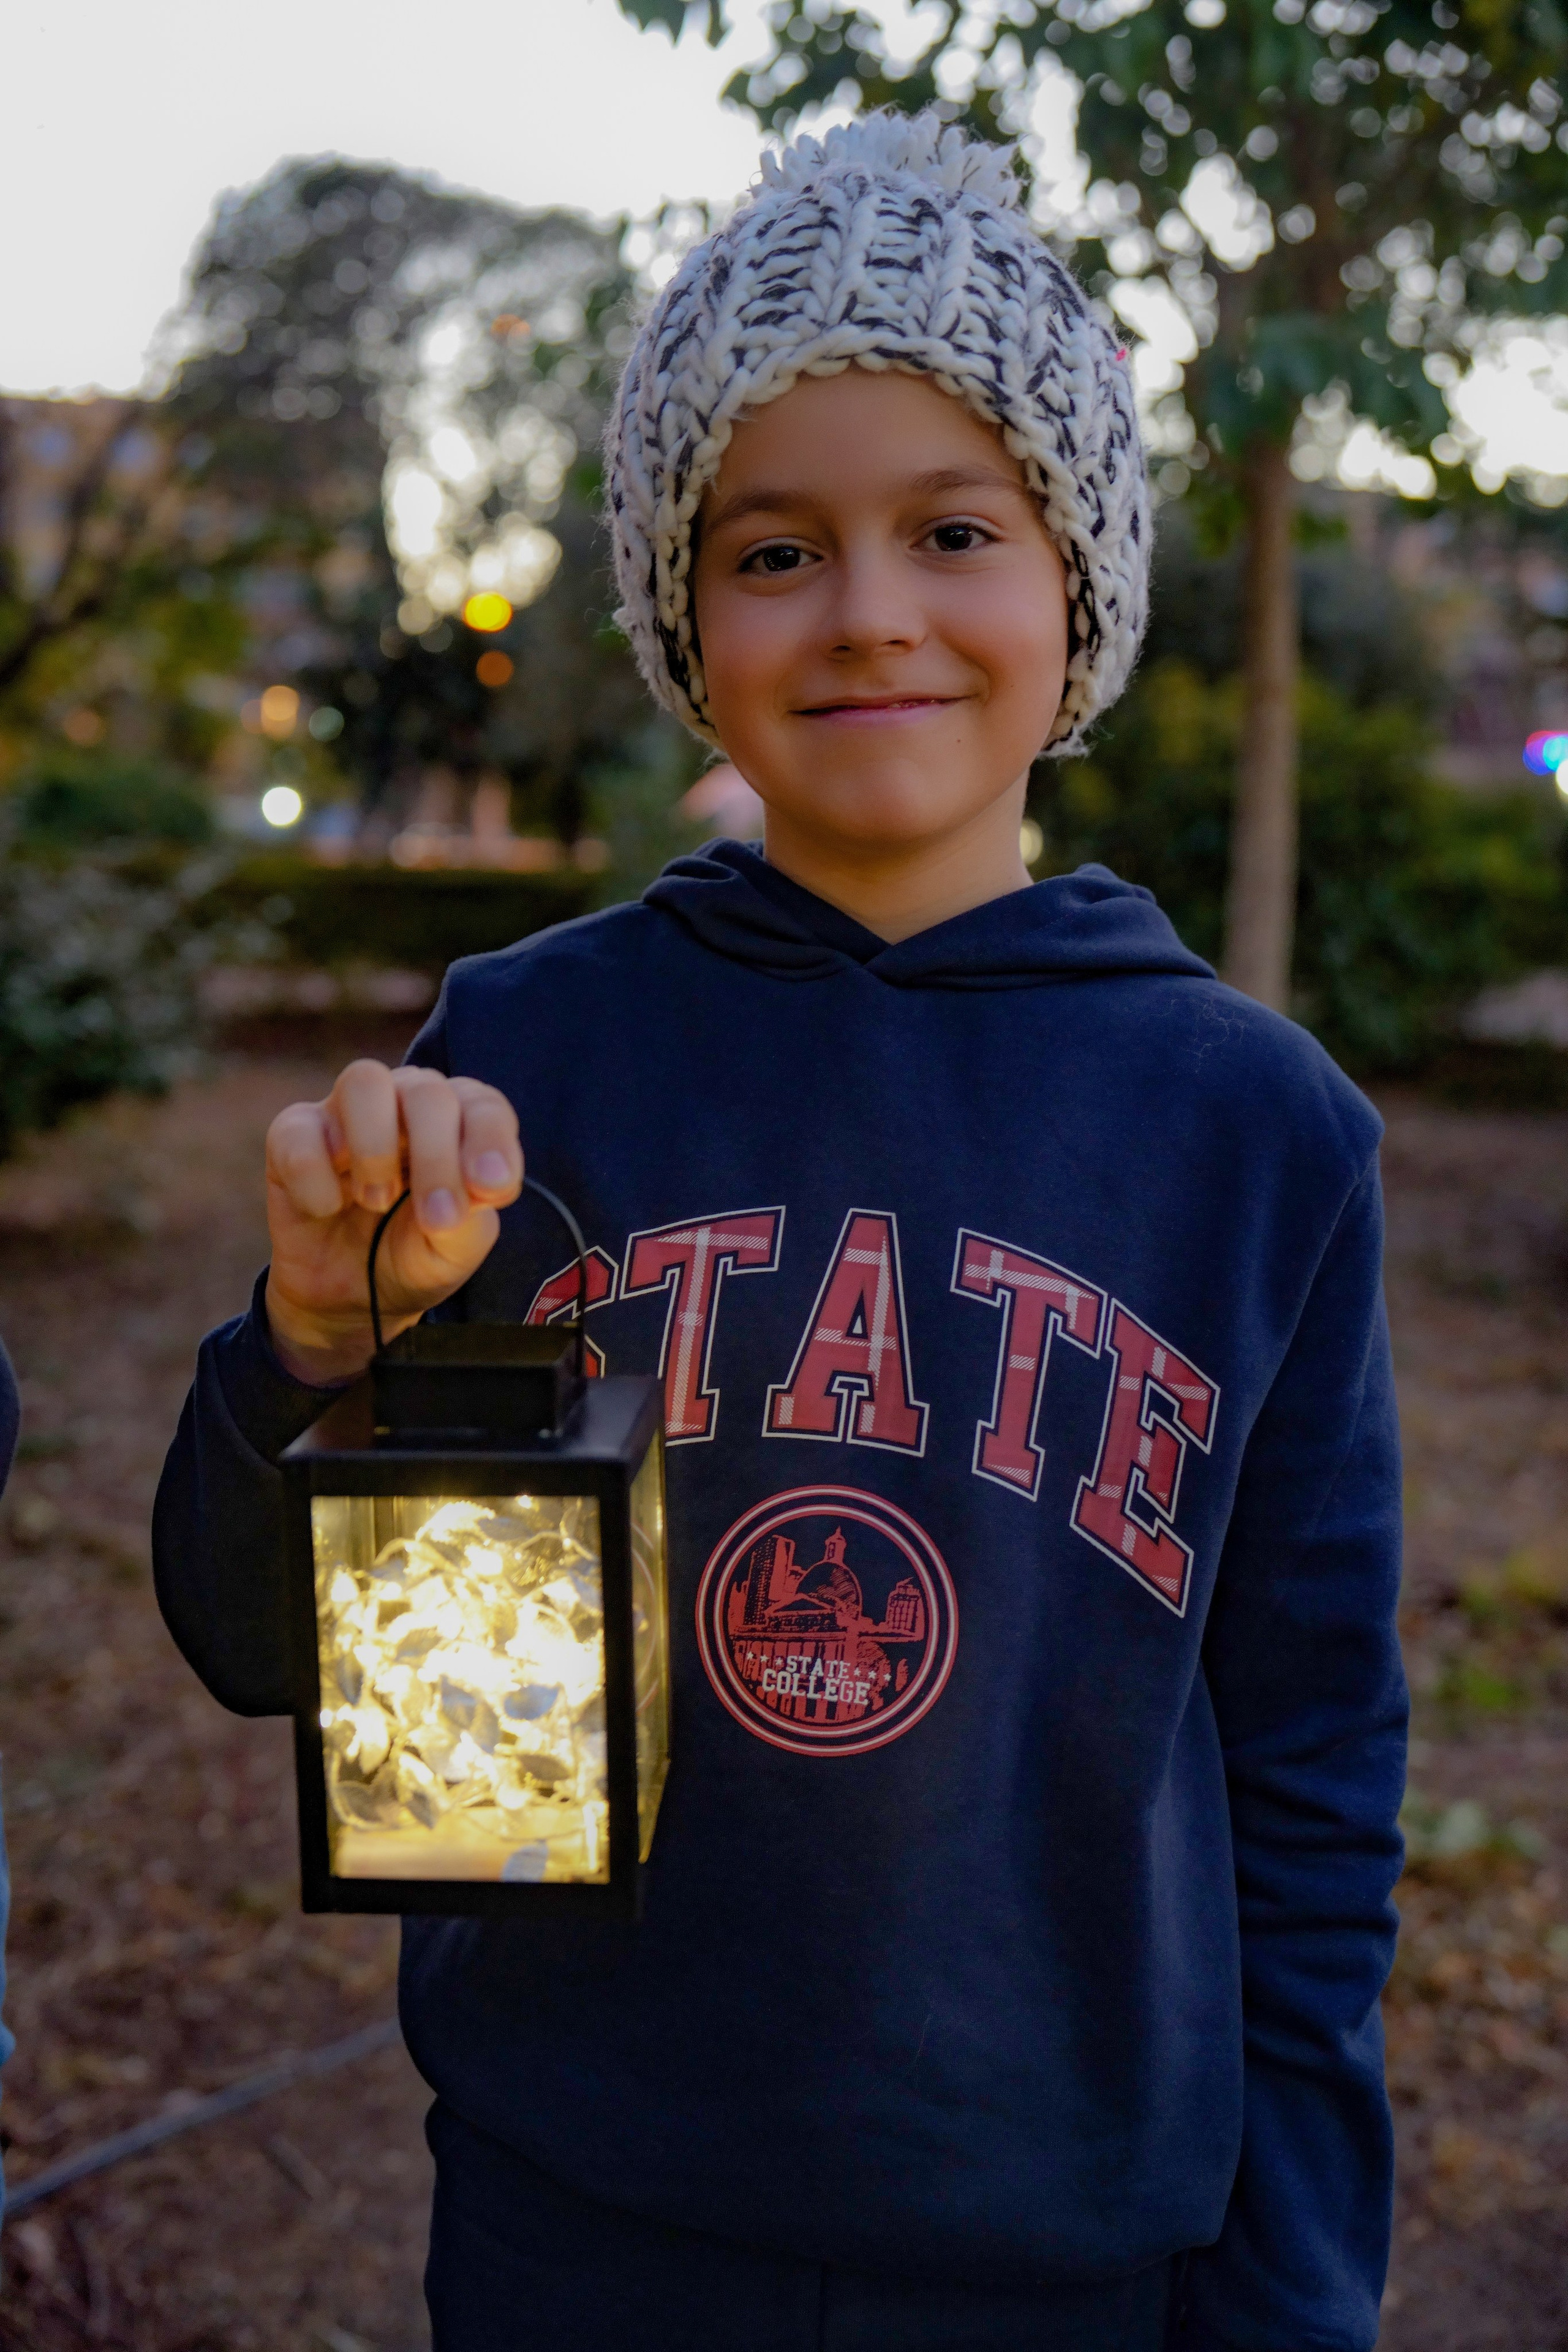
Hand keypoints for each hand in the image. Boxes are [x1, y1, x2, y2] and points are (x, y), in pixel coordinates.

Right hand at [264, 1061, 522, 1384]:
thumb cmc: (410, 1257)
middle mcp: (403, 1104)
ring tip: (377, 1201)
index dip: (490, 1139)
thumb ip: (473, 1217)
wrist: (347, 1300)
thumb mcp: (454, 1251)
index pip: (482, 1104)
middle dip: (436, 1155)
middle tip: (437, 1217)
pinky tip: (327, 1208)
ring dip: (376, 1147)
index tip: (491, 1188)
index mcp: (456, 1123)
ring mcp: (345, 1114)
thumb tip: (479, 1183)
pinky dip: (316, 1178)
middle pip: (425, 1089)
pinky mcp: (292, 1136)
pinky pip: (299, 1133)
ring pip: (362, 1081)